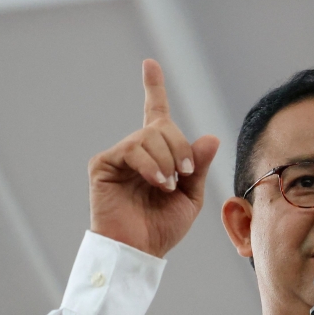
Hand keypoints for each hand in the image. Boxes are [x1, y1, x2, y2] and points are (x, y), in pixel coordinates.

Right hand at [88, 59, 219, 257]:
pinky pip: (133, 149)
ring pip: (149, 136)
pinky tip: (156, 183)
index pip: (156, 114)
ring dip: (167, 161)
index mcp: (158, 155)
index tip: (150, 63)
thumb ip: (198, 166)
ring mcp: (119, 156)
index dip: (153, 87)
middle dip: (180, 148)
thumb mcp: (191, 196)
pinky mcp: (103, 164)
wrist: (140, 250)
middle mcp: (137, 150)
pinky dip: (151, 166)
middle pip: (163, 126)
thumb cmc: (163, 226)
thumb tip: (210, 137)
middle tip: (184, 174)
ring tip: (167, 185)